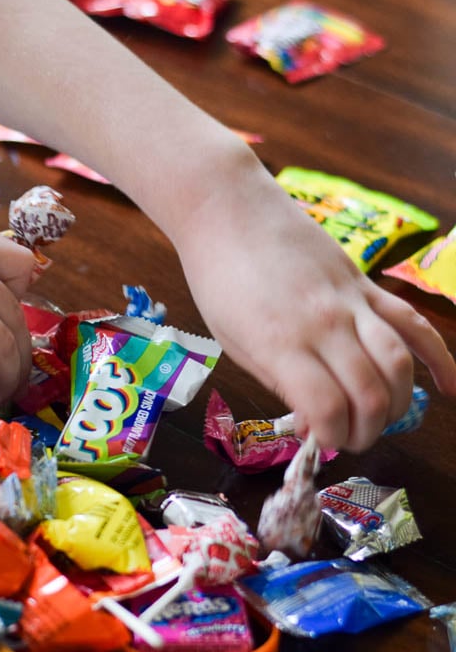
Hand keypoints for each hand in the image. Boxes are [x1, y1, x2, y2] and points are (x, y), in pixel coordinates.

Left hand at [178, 152, 455, 450]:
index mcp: (282, 344)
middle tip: (351, 438)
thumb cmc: (219, 280)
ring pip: (398, 363)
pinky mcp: (364, 284)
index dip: (332, 437)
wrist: (228, 208)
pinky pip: (412, 322)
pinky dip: (439, 358)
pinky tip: (448, 388)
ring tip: (381, 418)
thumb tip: (318, 418)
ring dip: (397, 403)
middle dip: (367, 431)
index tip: (321, 443)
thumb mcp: (235, 343)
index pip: (328, 409)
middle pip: (371, 393)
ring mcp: (351, 301)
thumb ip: (281, 381)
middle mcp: (324, 324)